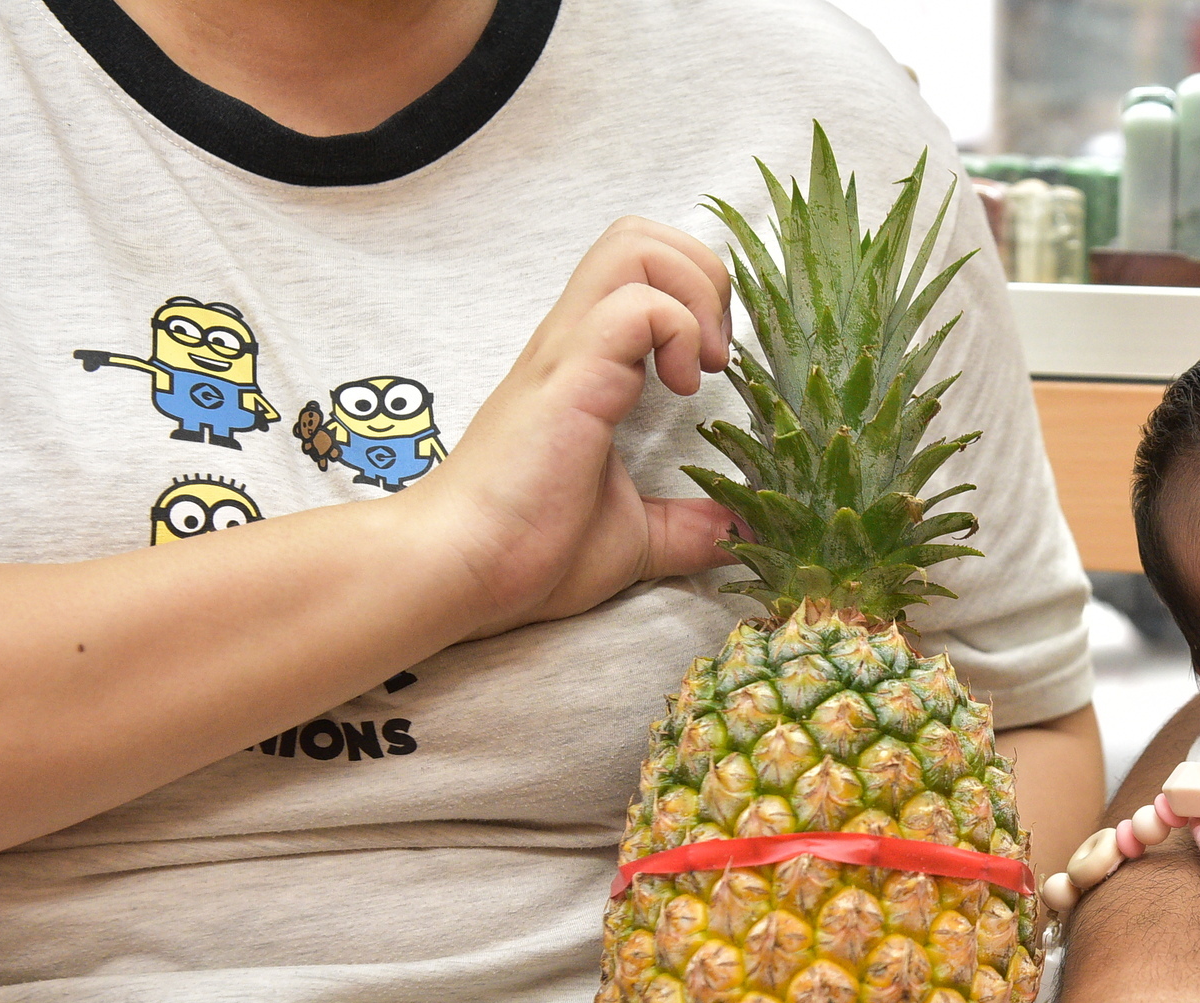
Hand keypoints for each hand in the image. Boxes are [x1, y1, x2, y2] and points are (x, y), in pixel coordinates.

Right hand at [409, 215, 743, 639]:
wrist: (459, 571)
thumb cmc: (526, 551)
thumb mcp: (632, 539)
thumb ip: (686, 529)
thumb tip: (739, 532)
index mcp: (588, 364)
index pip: (642, 270)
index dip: (697, 299)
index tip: (711, 373)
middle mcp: (575, 341)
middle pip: (641, 235)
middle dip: (703, 277)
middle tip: (712, 357)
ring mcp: (569, 352)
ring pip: (636, 244)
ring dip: (692, 293)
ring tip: (695, 367)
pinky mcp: (570, 377)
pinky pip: (637, 305)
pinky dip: (677, 330)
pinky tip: (678, 389)